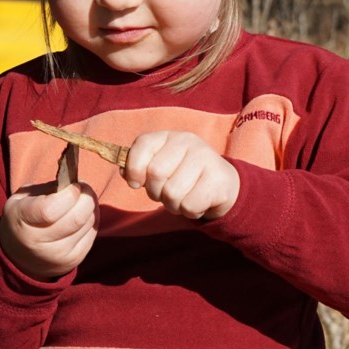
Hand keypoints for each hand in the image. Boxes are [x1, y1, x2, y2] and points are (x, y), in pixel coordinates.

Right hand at [0, 181, 98, 278]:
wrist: (20, 256)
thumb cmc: (23, 218)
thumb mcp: (21, 198)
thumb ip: (45, 188)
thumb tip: (74, 182)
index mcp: (22, 222)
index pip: (51, 209)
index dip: (69, 194)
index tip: (73, 185)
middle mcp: (39, 244)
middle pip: (76, 218)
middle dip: (87, 197)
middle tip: (83, 188)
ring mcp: (58, 255)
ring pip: (88, 224)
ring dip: (91, 207)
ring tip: (83, 200)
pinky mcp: (73, 260)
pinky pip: (92, 234)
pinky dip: (92, 220)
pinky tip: (83, 214)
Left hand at [123, 131, 239, 219]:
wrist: (222, 185)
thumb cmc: (184, 177)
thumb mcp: (160, 167)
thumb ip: (139, 167)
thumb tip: (125, 172)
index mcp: (169, 136)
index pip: (143, 145)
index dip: (133, 168)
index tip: (136, 183)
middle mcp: (188, 142)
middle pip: (155, 173)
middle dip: (156, 192)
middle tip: (167, 192)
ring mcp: (205, 158)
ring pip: (172, 193)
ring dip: (173, 205)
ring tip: (183, 198)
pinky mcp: (218, 180)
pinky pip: (188, 206)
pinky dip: (189, 211)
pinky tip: (198, 203)